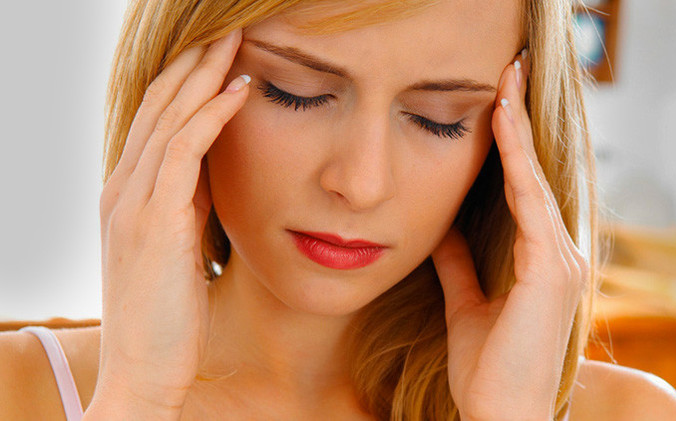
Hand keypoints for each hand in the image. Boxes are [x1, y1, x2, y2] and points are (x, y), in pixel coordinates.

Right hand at [90, 28, 249, 416]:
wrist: (145, 369)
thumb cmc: (168, 314)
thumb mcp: (176, 248)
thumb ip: (186, 207)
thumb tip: (209, 174)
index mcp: (128, 194)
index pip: (156, 122)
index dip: (185, 83)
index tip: (217, 55)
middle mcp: (123, 189)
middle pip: (159, 107)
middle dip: (193, 65)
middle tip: (227, 30)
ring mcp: (133, 203)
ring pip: (169, 119)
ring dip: (203, 76)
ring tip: (236, 42)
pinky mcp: (153, 222)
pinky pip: (183, 153)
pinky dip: (210, 117)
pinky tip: (238, 91)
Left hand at [431, 50, 588, 420]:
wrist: (498, 414)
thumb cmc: (488, 368)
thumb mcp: (465, 303)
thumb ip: (459, 265)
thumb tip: (442, 230)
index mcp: (542, 262)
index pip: (525, 191)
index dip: (512, 147)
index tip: (496, 105)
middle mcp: (561, 255)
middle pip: (538, 175)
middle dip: (521, 124)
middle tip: (507, 74)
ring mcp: (562, 262)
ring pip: (537, 181)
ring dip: (519, 131)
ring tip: (504, 85)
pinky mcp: (552, 271)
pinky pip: (531, 206)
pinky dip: (517, 166)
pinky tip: (503, 129)